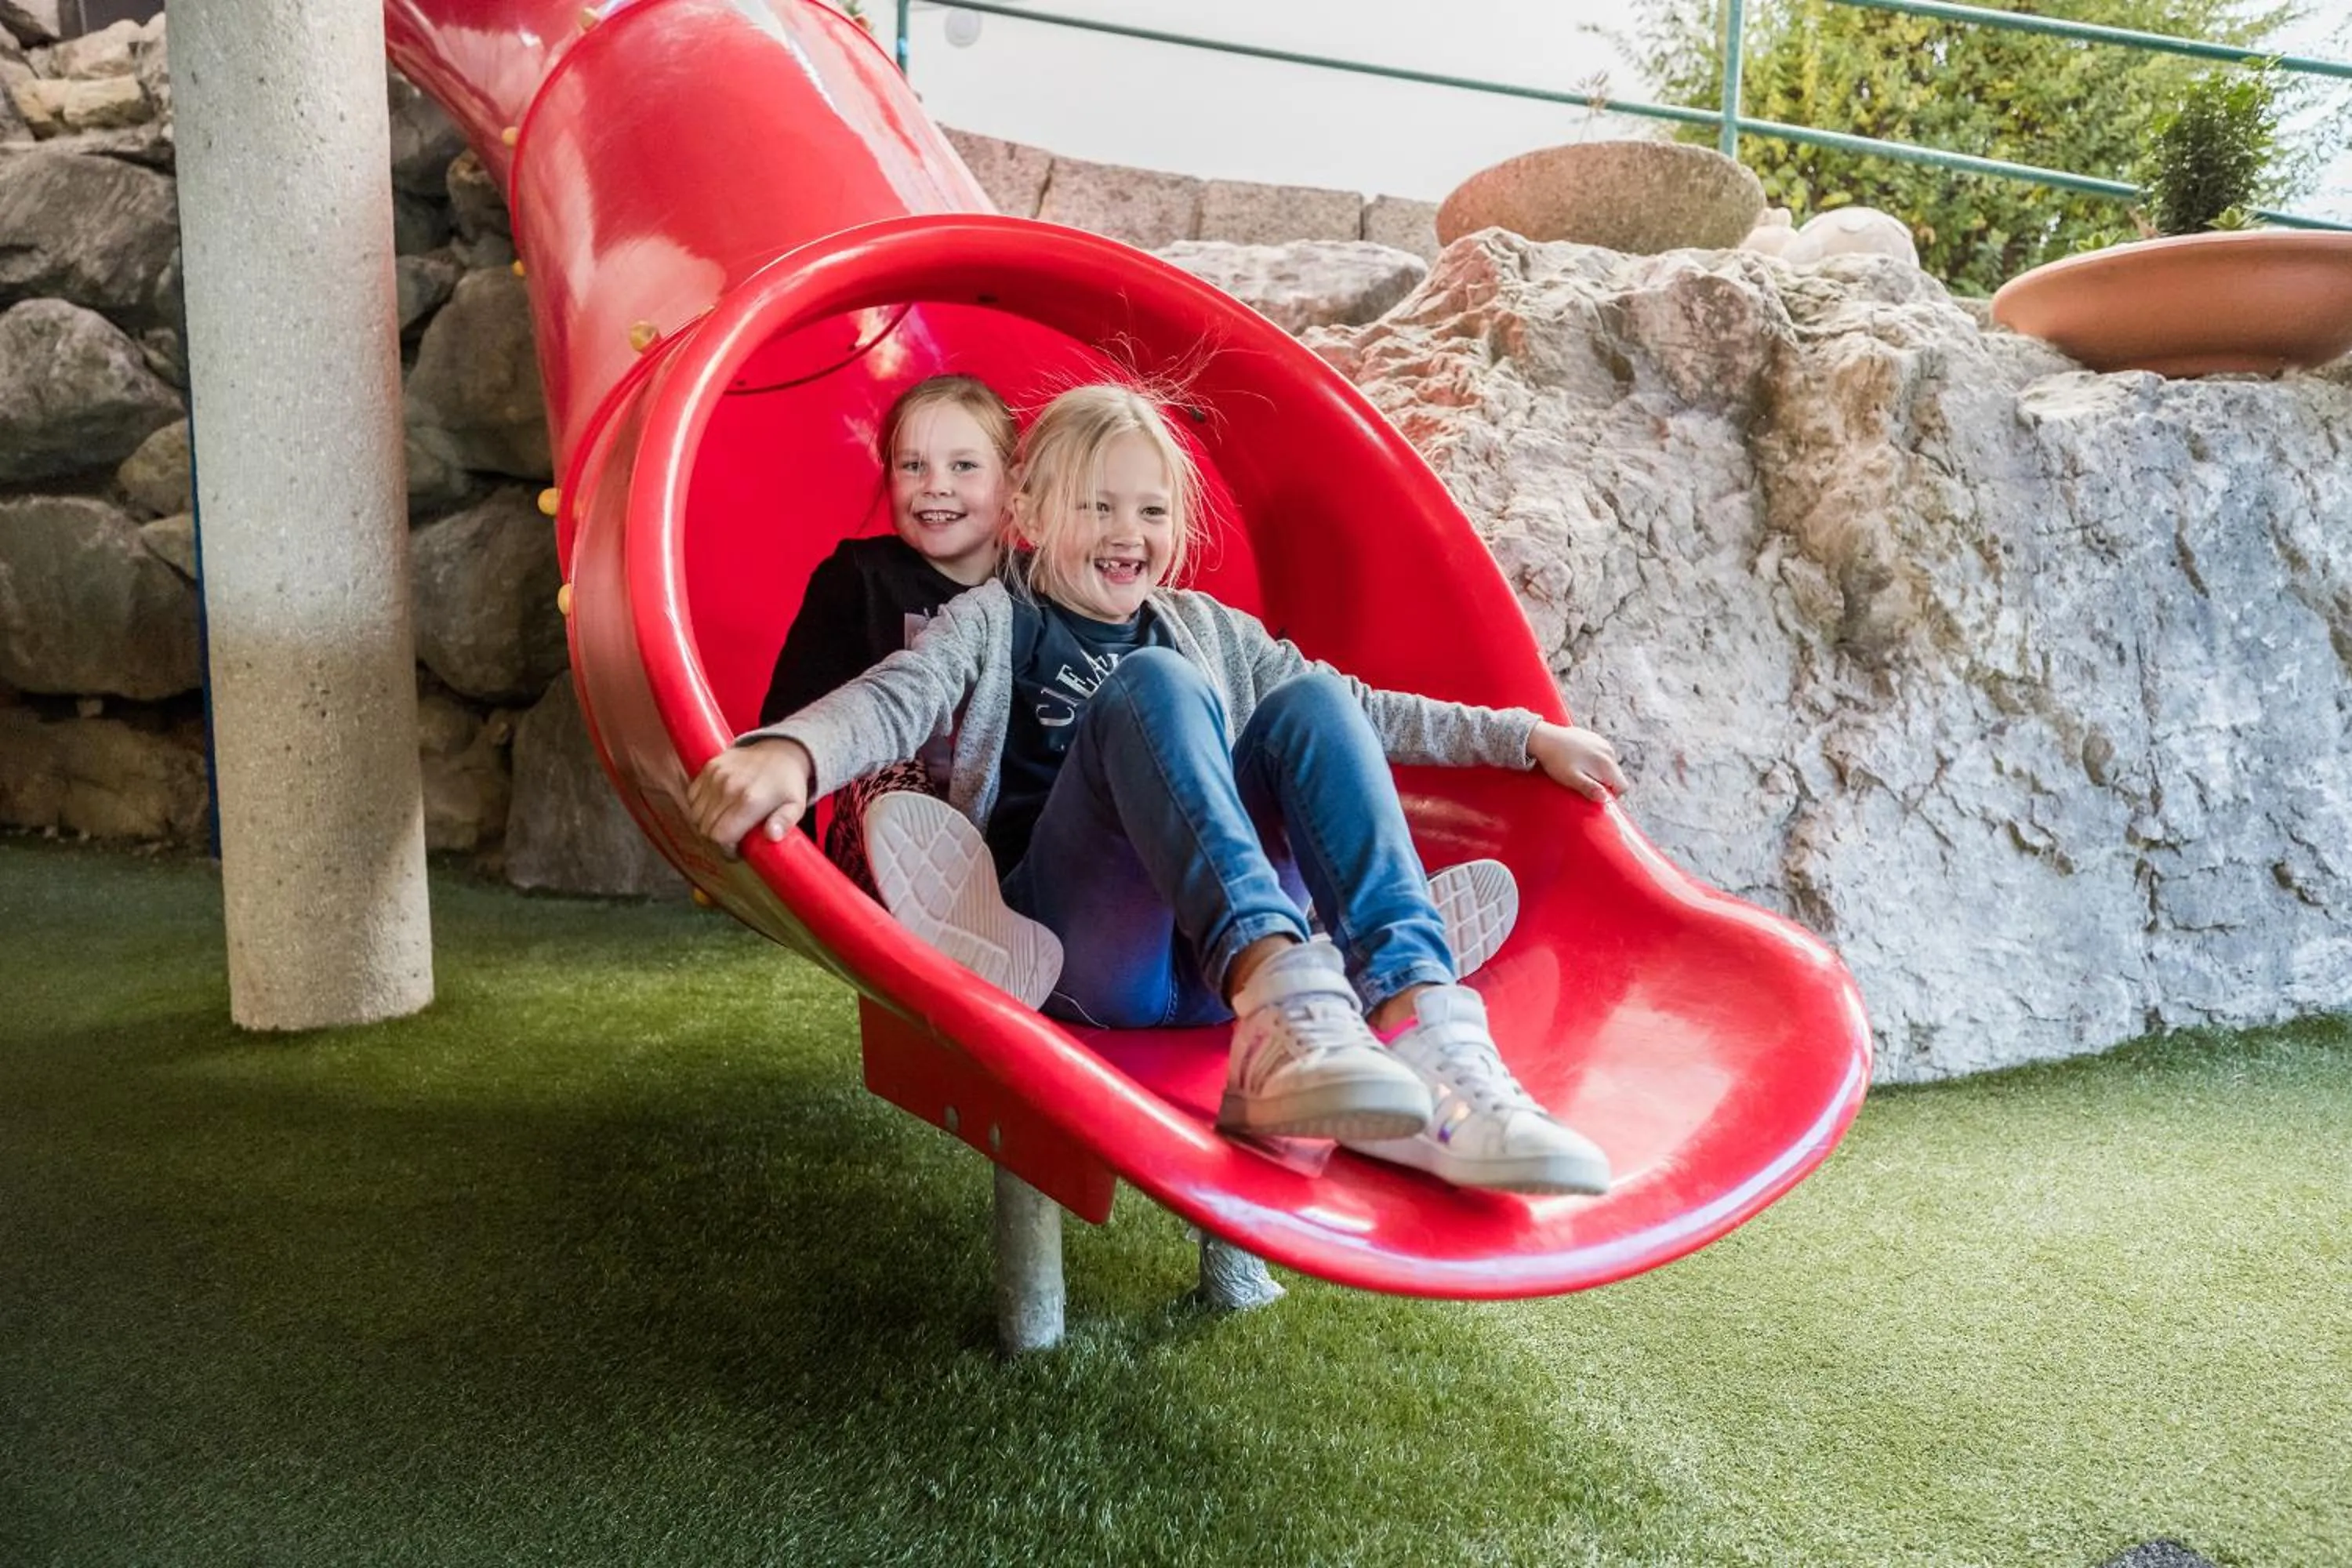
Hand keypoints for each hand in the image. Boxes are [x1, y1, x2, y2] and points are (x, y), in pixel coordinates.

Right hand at [686, 737, 813, 854]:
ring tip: (724, 824)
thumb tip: (772, 836)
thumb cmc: (788, 784)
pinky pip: (692, 797)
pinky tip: (716, 809)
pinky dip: (700, 807)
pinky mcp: (709, 767)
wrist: (779, 750)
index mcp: (751, 800)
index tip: (736, 850)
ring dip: (707, 824)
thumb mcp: (796, 806)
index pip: (720, 836)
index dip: (726, 849)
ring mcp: (716, 776)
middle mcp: (729, 787)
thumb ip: (785, 822)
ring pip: (696, 815)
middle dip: (717, 840)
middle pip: (706, 828)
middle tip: (731, 839)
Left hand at [1528, 723, 1625, 802]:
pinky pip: (1601, 754)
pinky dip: (1593, 760)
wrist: (1543, 737)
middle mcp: (1608, 752)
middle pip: (1616, 775)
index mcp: (1606, 763)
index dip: (1612, 795)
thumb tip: (1605, 798)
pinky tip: (1577, 760)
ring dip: (1599, 771)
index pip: (1623, 786)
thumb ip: (1590, 789)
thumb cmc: (1556, 761)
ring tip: (1579, 770)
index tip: (1596, 794)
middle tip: (1584, 783)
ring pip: (1609, 765)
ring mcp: (1602, 742)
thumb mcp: (1572, 779)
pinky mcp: (1594, 737)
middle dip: (1604, 783)